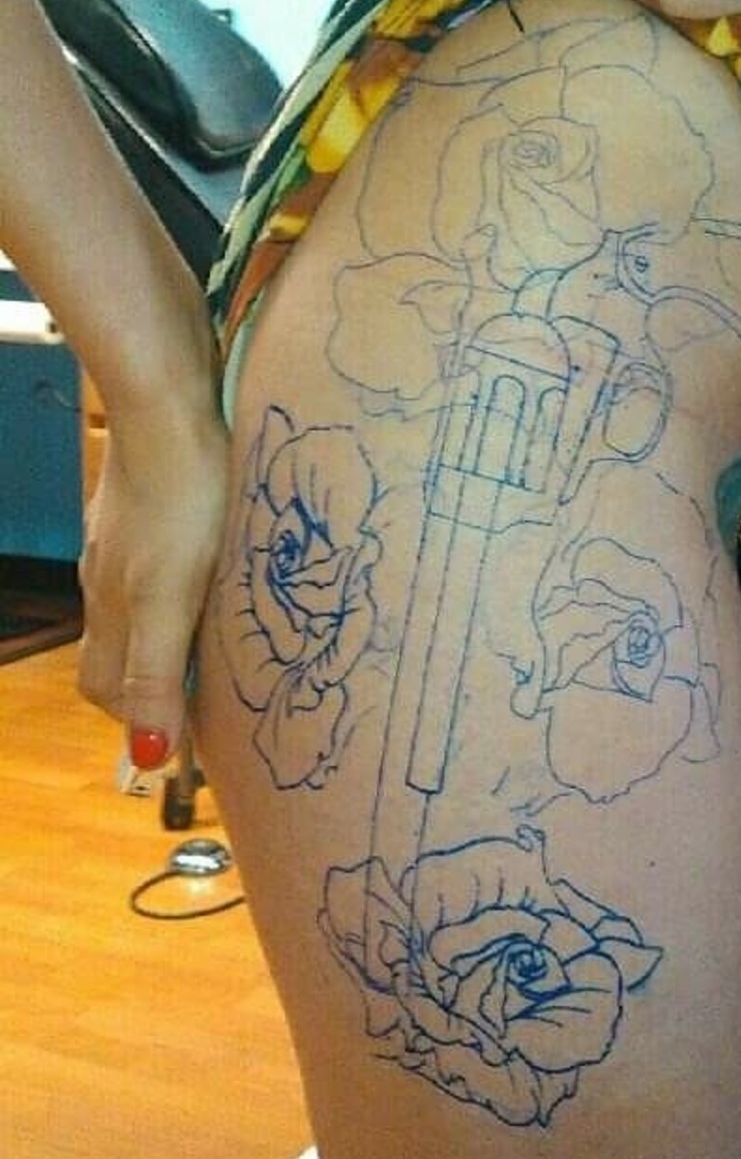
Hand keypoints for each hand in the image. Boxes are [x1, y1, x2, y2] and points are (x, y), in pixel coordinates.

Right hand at [77, 404, 228, 767]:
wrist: (165, 403)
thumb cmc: (181, 499)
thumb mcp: (171, 597)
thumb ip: (156, 672)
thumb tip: (147, 755)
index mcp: (110, 609)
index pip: (107, 690)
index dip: (142, 718)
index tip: (192, 735)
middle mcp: (105, 579)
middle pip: (119, 651)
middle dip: (155, 681)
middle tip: (211, 693)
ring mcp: (120, 538)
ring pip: (137, 604)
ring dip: (170, 631)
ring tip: (218, 637)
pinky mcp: (142, 503)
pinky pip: (153, 561)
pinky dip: (178, 583)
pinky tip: (210, 568)